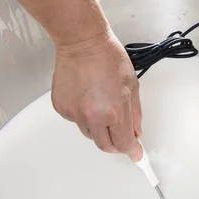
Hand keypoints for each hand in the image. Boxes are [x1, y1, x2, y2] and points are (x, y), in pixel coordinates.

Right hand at [51, 31, 142, 160]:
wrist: (82, 43)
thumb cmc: (107, 57)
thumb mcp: (132, 85)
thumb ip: (135, 113)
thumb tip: (135, 132)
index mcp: (114, 111)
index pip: (124, 144)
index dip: (132, 150)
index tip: (136, 155)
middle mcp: (93, 117)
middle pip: (105, 146)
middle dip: (115, 144)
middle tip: (121, 134)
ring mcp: (75, 114)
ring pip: (89, 134)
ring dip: (99, 128)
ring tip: (101, 104)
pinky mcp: (62, 108)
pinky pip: (75, 121)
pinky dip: (83, 115)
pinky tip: (87, 97)